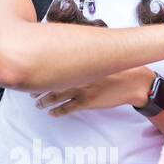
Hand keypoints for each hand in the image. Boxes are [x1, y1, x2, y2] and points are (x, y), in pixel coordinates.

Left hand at [33, 67, 154, 115]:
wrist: (134, 82)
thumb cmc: (117, 67)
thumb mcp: (100, 56)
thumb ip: (84, 55)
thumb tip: (69, 50)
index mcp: (79, 63)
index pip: (53, 66)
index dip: (40, 72)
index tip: (31, 75)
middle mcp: (77, 76)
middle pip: (50, 83)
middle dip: (38, 89)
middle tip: (30, 92)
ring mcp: (81, 90)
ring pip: (55, 97)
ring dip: (44, 102)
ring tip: (37, 104)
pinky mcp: (87, 102)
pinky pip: (67, 109)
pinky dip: (57, 112)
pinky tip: (52, 113)